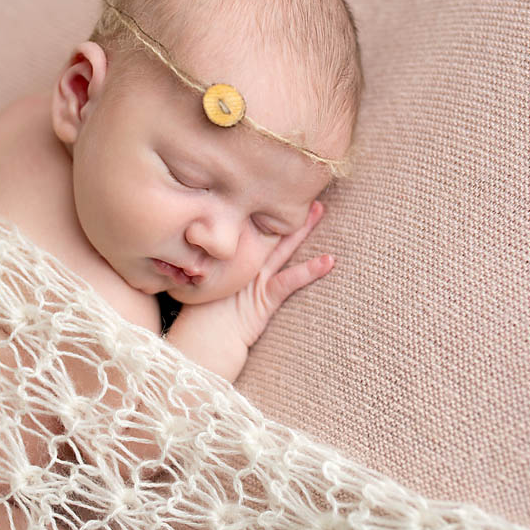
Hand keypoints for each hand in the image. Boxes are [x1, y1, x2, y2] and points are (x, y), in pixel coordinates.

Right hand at [164, 201, 332, 381]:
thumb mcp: (201, 284)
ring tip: (320, 209)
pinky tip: (329, 260)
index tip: (273, 188)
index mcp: (227, 258)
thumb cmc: (200, 318)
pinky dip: (310, 271)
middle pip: (267, 230)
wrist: (201, 341)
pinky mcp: (265, 298)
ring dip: (302, 229)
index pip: (246, 227)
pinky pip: (290, 281)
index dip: (260, 209)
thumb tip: (205, 252)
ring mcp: (255, 279)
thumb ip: (206, 265)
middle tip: (302, 187)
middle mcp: (241, 263)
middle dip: (284, 209)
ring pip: (282, 248)